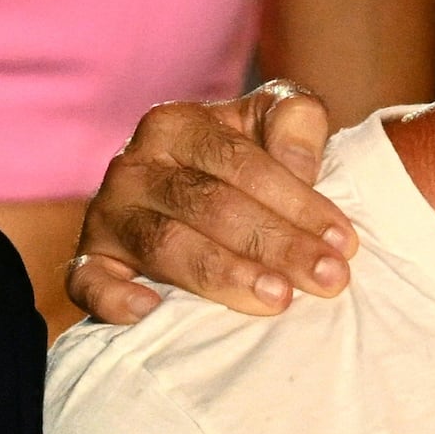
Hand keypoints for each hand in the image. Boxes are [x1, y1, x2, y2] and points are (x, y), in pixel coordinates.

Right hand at [68, 80, 362, 324]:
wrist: (189, 200)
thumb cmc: (244, 163)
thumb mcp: (272, 124)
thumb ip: (295, 120)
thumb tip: (300, 165)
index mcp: (177, 124)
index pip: (240, 163)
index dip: (296, 203)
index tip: (343, 244)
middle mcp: (134, 165)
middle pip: (209, 205)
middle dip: (275, 244)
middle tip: (326, 280)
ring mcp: (108, 216)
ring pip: (165, 245)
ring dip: (223, 274)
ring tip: (277, 299)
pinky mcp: (92, 263)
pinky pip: (90, 283)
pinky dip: (115, 299)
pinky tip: (153, 313)